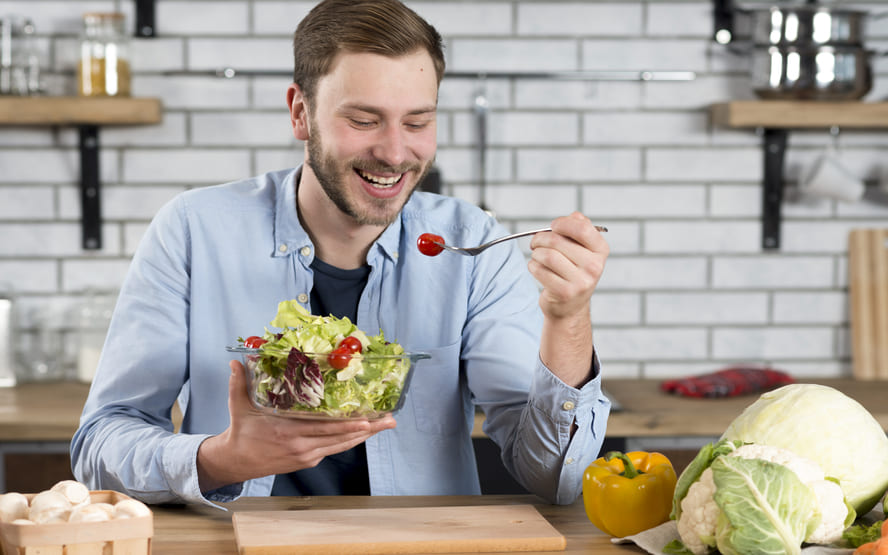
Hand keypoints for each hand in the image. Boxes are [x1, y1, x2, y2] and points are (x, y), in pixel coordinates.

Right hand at [196, 360, 395, 492]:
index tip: (367, 419)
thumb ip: (238, 382)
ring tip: (384, 425)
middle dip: (367, 429)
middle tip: (389, 420)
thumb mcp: (239, 406)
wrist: (236, 461)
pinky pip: (333, 449)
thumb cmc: (241, 431)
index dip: (346, 425)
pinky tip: (364, 433)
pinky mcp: (308, 460)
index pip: (323, 428)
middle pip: (340, 437)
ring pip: (341, 445)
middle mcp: (300, 445)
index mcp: (287, 431)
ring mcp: (306, 455)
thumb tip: (235, 360)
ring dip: (364, 436)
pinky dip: (349, 441)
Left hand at [527, 212, 608, 387]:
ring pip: (546, 255)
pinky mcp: (564, 292)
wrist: (570, 306)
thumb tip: (574, 216)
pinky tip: (537, 268)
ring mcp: (581, 282)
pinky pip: (539, 270)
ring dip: (535, 253)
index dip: (562, 223)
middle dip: (540, 238)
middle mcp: (594, 266)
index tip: (553, 227)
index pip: (582, 228)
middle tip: (535, 242)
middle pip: (557, 240)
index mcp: (601, 250)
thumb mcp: (582, 249)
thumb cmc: (573, 271)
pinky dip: (532, 266)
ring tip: (536, 256)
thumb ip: (579, 228)